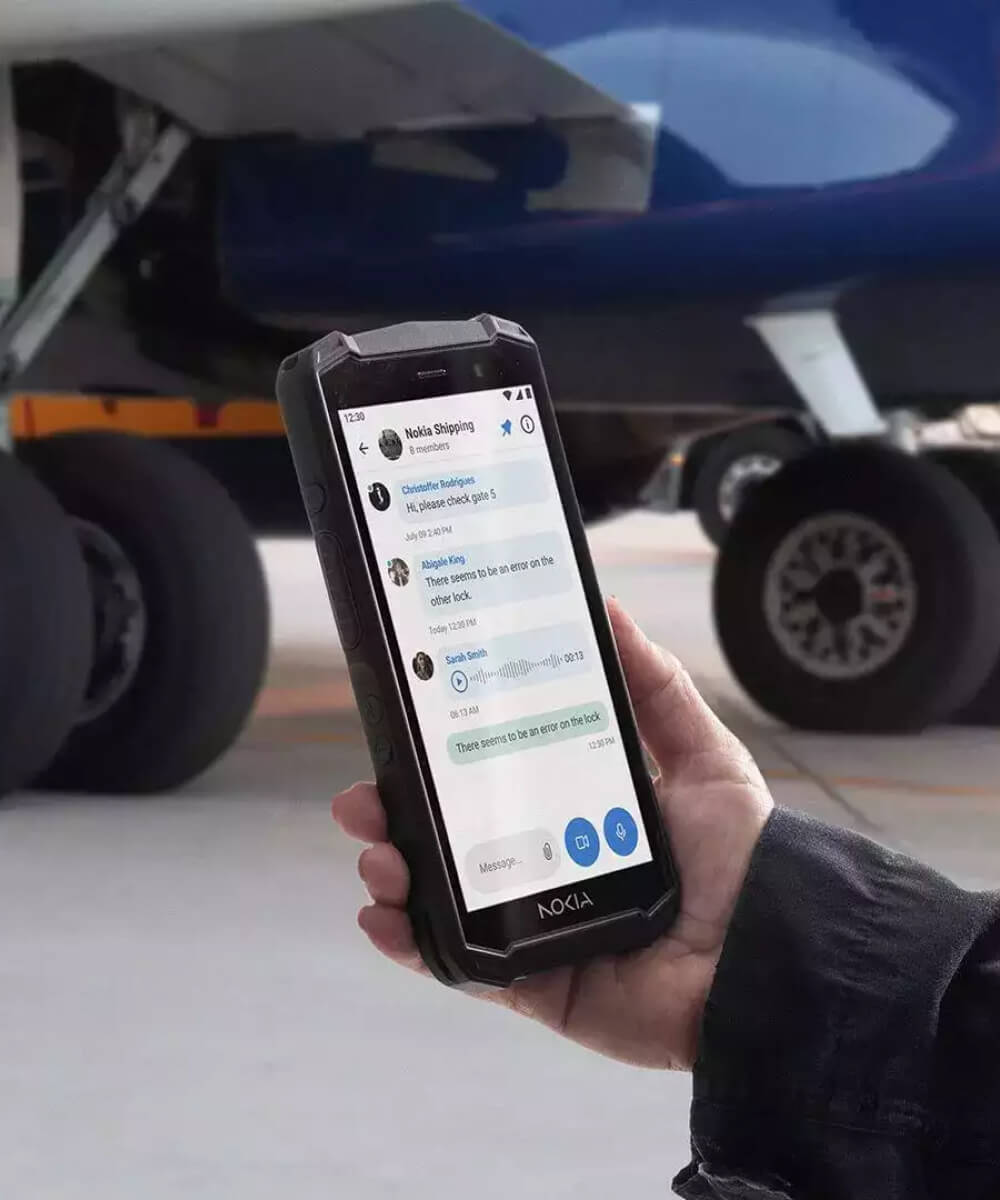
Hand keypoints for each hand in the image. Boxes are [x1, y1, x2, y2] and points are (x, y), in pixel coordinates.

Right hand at [332, 598, 771, 1070]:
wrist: (772, 958)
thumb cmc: (746, 860)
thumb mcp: (704, 755)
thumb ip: (656, 686)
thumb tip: (610, 610)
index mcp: (578, 812)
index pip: (493, 779)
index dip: (443, 757)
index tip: (406, 728)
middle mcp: (548, 865)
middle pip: (452, 836)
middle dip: (398, 814)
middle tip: (368, 795)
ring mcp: (536, 925)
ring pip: (442, 897)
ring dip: (394, 873)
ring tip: (378, 854)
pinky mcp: (534, 982)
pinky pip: (460, 965)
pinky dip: (412, 946)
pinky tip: (383, 918)